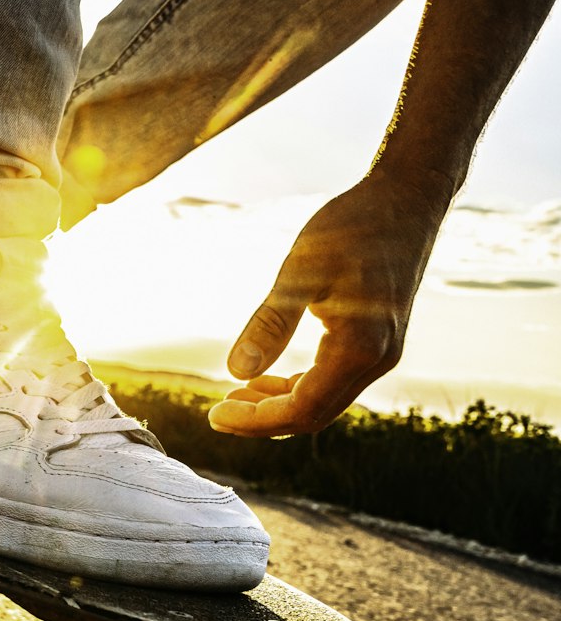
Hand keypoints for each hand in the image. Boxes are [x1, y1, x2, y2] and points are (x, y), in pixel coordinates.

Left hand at [208, 171, 451, 437]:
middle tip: (218, 413)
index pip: (302, 409)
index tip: (214, 415)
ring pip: (325, 403)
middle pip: (314, 416)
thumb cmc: (353, 227)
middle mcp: (377, 361)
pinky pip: (335, 382)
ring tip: (236, 394)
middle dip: (264, 420)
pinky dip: (300, 387)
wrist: (406, 199)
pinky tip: (267, 377)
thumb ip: (271, 324)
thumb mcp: (301, 271)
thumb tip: (236, 371)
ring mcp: (382, 354)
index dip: (256, 421)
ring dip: (280, 405)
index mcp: (359, 348)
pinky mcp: (378, 343)